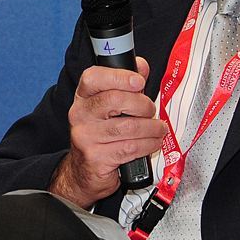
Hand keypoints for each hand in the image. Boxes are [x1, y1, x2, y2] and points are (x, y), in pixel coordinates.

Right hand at [49, 57, 164, 208]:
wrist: (83, 173)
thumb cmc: (100, 136)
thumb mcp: (108, 108)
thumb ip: (125, 85)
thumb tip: (141, 66)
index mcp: (82, 98)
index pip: (93, 78)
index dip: (118, 76)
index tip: (138, 81)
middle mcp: (80, 116)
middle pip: (114, 100)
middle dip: (142, 104)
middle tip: (150, 110)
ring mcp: (85, 138)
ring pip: (128, 127)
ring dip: (151, 127)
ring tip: (158, 128)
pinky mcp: (96, 158)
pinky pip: (131, 148)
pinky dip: (149, 144)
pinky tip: (153, 142)